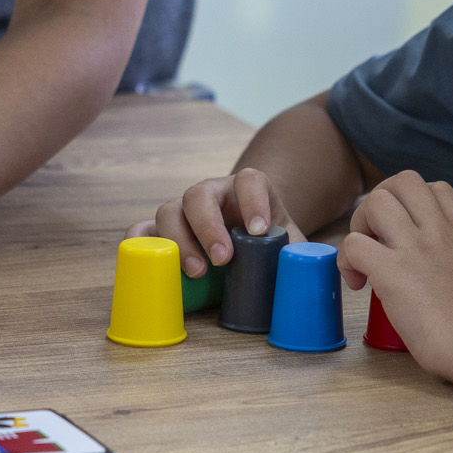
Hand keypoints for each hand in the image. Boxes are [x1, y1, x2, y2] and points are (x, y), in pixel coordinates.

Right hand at [134, 167, 301, 277]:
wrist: (246, 245)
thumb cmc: (268, 243)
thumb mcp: (288, 244)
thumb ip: (301, 253)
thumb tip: (312, 272)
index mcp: (247, 190)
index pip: (249, 180)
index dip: (252, 201)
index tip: (259, 230)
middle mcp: (211, 194)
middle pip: (199, 194)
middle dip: (208, 227)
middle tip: (223, 259)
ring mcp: (182, 211)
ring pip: (169, 210)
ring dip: (179, 240)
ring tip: (197, 272)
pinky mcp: (160, 232)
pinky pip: (140, 231)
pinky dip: (139, 243)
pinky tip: (151, 262)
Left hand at [335, 172, 452, 372]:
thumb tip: (439, 266)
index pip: (436, 188)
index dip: (411, 202)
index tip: (404, 230)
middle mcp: (439, 231)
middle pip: (403, 181)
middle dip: (382, 201)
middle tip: (376, 236)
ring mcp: (415, 247)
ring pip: (375, 201)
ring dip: (359, 225)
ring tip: (364, 256)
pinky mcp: (391, 271)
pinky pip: (353, 244)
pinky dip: (347, 260)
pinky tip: (358, 283)